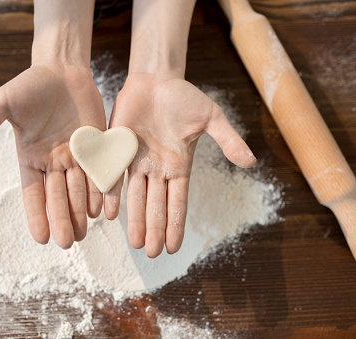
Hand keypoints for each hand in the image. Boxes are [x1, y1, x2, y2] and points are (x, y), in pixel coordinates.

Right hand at [0, 65, 105, 247]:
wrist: (61, 70)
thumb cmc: (30, 85)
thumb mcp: (3, 102)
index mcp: (30, 157)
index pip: (33, 193)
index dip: (36, 214)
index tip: (41, 238)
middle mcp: (53, 162)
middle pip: (58, 196)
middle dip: (61, 219)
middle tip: (66, 242)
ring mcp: (75, 156)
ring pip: (79, 189)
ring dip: (80, 212)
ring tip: (83, 233)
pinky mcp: (96, 146)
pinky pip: (98, 172)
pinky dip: (100, 191)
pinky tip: (102, 210)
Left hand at [106, 73, 256, 257]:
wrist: (155, 79)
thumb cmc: (184, 97)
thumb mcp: (211, 117)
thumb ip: (228, 139)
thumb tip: (251, 162)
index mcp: (179, 165)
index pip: (178, 202)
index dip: (175, 224)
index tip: (173, 248)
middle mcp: (157, 168)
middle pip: (156, 205)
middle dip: (154, 229)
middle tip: (151, 253)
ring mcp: (137, 161)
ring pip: (136, 196)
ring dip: (135, 219)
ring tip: (135, 243)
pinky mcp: (118, 149)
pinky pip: (114, 176)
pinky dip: (112, 194)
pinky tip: (109, 213)